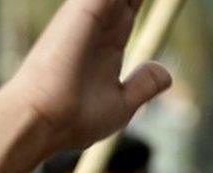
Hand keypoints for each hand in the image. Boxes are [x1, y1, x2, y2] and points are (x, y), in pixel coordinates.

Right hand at [0, 0, 170, 172]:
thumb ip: (144, 85)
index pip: (130, 7)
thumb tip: (167, 73)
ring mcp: (90, 12)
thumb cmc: (76, 119)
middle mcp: (99, 24)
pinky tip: (128, 1)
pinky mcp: (84, 7)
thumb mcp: (121, 103)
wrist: (45, 120)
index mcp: (109, 43)